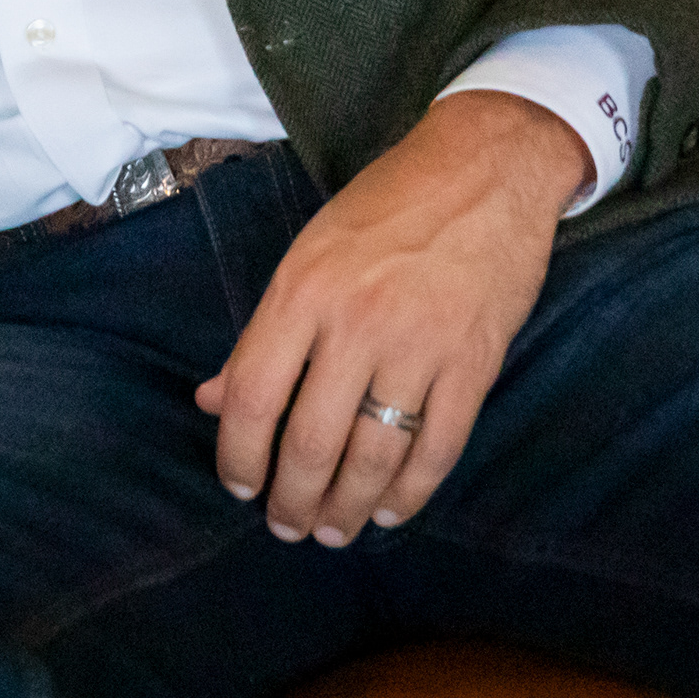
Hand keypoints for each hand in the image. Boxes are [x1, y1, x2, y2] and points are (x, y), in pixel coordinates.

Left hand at [194, 91, 589, 545]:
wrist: (486, 167)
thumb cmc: (387, 207)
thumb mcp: (308, 253)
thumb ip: (261, 335)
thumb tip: (212, 401)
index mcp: (304, 292)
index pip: (254, 398)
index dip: (238, 457)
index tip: (239, 486)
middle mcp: (357, 324)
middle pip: (311, 441)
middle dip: (291, 499)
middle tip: (285, 526)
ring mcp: (420, 346)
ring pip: (373, 458)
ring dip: (347, 508)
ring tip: (332, 530)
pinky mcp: (474, 363)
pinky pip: (437, 449)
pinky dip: (411, 493)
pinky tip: (390, 511)